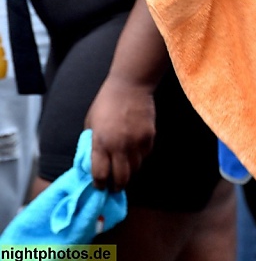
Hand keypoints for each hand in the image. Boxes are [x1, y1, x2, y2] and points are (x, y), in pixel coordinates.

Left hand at [86, 74, 155, 191]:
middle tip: (114, 185)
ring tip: (124, 167)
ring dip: (129, 172)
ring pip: (135, 169)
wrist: (130, 85)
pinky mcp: (149, 137)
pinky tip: (134, 152)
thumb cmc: (106, 102)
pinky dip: (139, 158)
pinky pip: (145, 156)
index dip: (99, 184)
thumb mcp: (91, 123)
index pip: (100, 175)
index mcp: (101, 142)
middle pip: (121, 178)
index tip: (99, 186)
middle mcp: (119, 146)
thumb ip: (92, 143)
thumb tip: (92, 162)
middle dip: (116, 186)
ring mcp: (136, 142)